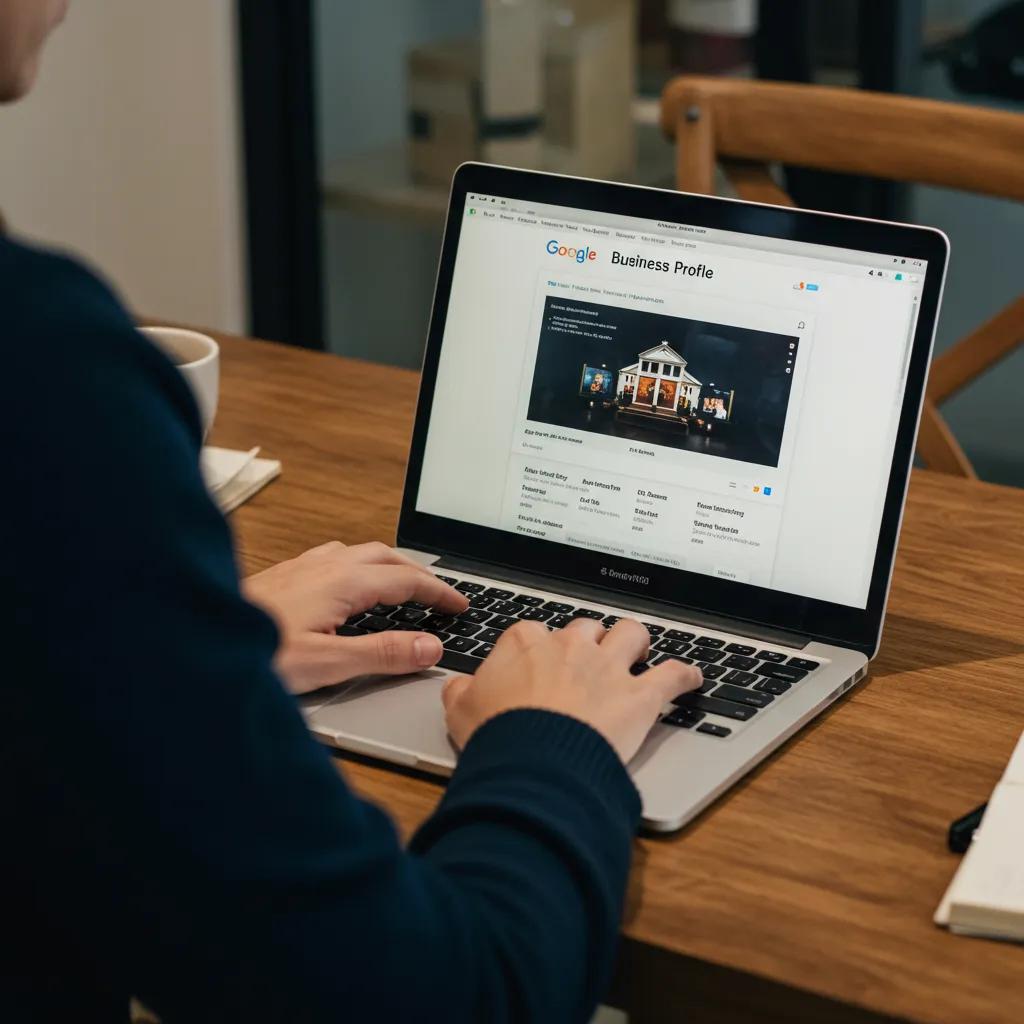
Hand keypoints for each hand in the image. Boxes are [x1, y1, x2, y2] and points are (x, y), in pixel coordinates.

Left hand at [242, 541, 467, 693]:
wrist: (195, 638)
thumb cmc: (254, 654)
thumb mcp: (328, 663)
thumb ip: (382, 653)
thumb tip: (429, 646)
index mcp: (342, 582)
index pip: (406, 581)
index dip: (438, 593)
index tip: (460, 604)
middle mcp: (324, 565)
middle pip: (387, 558)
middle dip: (419, 574)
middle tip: (440, 595)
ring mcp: (302, 566)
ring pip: (360, 554)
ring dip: (389, 566)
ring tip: (403, 584)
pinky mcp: (284, 575)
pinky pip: (335, 558)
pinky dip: (360, 566)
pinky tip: (347, 583)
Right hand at [442, 617, 701, 763]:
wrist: (533, 764)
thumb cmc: (497, 737)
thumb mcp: (460, 710)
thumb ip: (461, 691)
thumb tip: (460, 687)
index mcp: (526, 642)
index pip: (535, 632)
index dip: (539, 650)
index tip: (538, 666)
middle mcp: (570, 646)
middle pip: (586, 627)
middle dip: (589, 640)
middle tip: (587, 660)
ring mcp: (608, 667)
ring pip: (631, 633)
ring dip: (635, 641)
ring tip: (637, 651)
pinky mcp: (640, 695)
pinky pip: (673, 674)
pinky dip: (685, 675)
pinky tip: (691, 678)